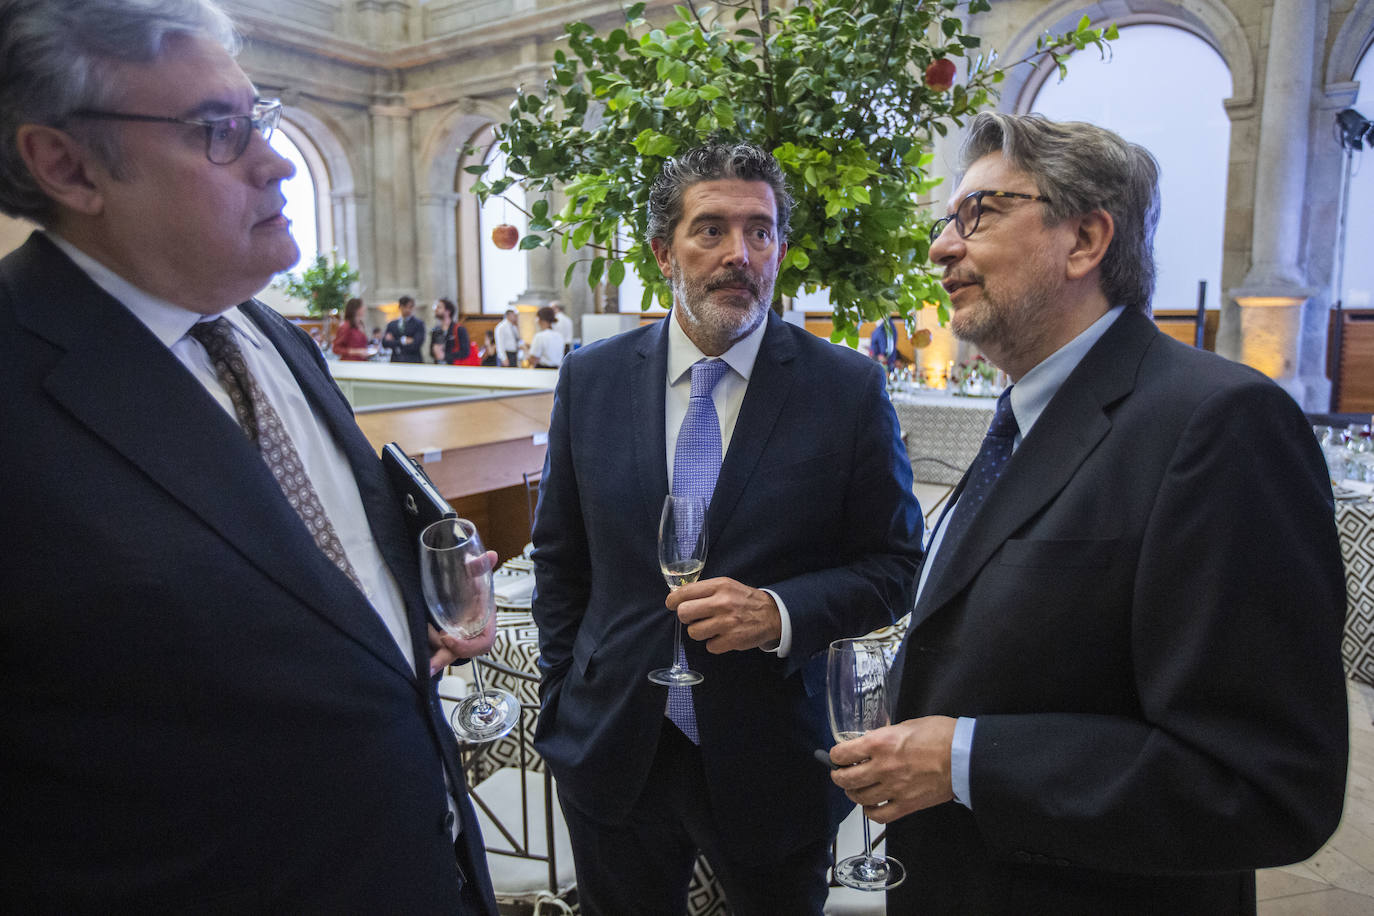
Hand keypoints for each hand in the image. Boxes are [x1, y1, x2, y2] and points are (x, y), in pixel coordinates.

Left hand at [426, 549, 499, 673]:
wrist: (461, 590)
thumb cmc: (472, 586)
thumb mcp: (475, 576)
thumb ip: (480, 567)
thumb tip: (490, 555)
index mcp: (484, 624)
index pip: (482, 643)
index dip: (467, 646)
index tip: (447, 638)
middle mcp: (470, 636)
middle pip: (459, 654)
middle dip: (442, 659)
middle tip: (427, 666)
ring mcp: (456, 640)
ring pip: (444, 653)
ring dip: (431, 648)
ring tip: (421, 628)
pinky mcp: (443, 642)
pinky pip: (436, 652)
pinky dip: (427, 655)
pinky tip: (415, 657)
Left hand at [667, 577, 781, 652]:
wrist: (772, 614)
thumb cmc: (743, 599)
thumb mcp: (726, 586)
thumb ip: (705, 590)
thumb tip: (678, 597)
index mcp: (719, 586)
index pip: (685, 592)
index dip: (673, 600)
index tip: (671, 604)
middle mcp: (722, 603)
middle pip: (684, 613)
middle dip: (685, 617)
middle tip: (693, 618)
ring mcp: (727, 623)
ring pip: (693, 632)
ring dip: (699, 632)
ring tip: (711, 627)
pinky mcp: (732, 640)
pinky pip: (709, 646)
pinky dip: (714, 644)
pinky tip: (723, 636)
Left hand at [829, 716, 957, 822]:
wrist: (965, 756)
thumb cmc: (941, 735)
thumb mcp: (907, 725)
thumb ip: (885, 736)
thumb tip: (871, 744)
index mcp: (880, 743)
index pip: (843, 753)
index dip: (835, 755)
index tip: (836, 756)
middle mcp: (882, 767)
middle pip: (846, 779)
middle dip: (838, 776)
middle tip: (839, 773)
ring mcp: (893, 789)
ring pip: (859, 798)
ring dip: (852, 793)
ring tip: (854, 788)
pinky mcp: (907, 805)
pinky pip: (879, 815)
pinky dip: (870, 811)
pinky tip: (870, 805)